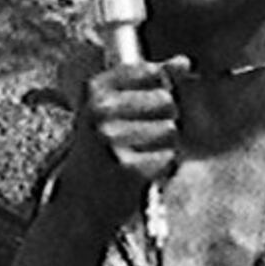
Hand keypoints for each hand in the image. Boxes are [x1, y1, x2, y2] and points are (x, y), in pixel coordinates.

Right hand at [55, 45, 183, 240]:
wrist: (80, 203)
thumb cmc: (102, 151)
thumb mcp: (114, 109)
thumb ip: (151, 81)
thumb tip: (184, 61)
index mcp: (94, 90)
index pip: (149, 70)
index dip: (160, 86)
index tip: (147, 101)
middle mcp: (99, 111)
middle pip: (166, 100)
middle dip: (163, 119)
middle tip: (138, 136)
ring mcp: (111, 139)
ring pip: (170, 130)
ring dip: (162, 145)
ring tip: (137, 155)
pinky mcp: (127, 167)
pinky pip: (169, 156)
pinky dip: (162, 166)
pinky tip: (140, 172)